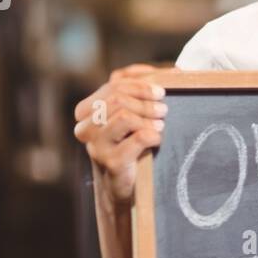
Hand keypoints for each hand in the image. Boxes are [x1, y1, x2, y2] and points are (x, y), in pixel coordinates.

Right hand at [73, 63, 170, 204]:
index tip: (161, 92)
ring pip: (124, 116)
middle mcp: (84, 127)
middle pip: (118, 100)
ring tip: (160, 125)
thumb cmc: (131, 144)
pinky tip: (156, 139)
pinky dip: (152, 135)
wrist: (125, 186)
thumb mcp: (132, 113)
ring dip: (149, 119)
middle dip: (146, 103)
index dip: (141, 86)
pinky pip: (137, 138)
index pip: (115, 85)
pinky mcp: (111, 162)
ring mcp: (95, 145)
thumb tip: (173, 71)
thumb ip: (143, 88)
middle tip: (163, 111)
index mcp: (86, 110)